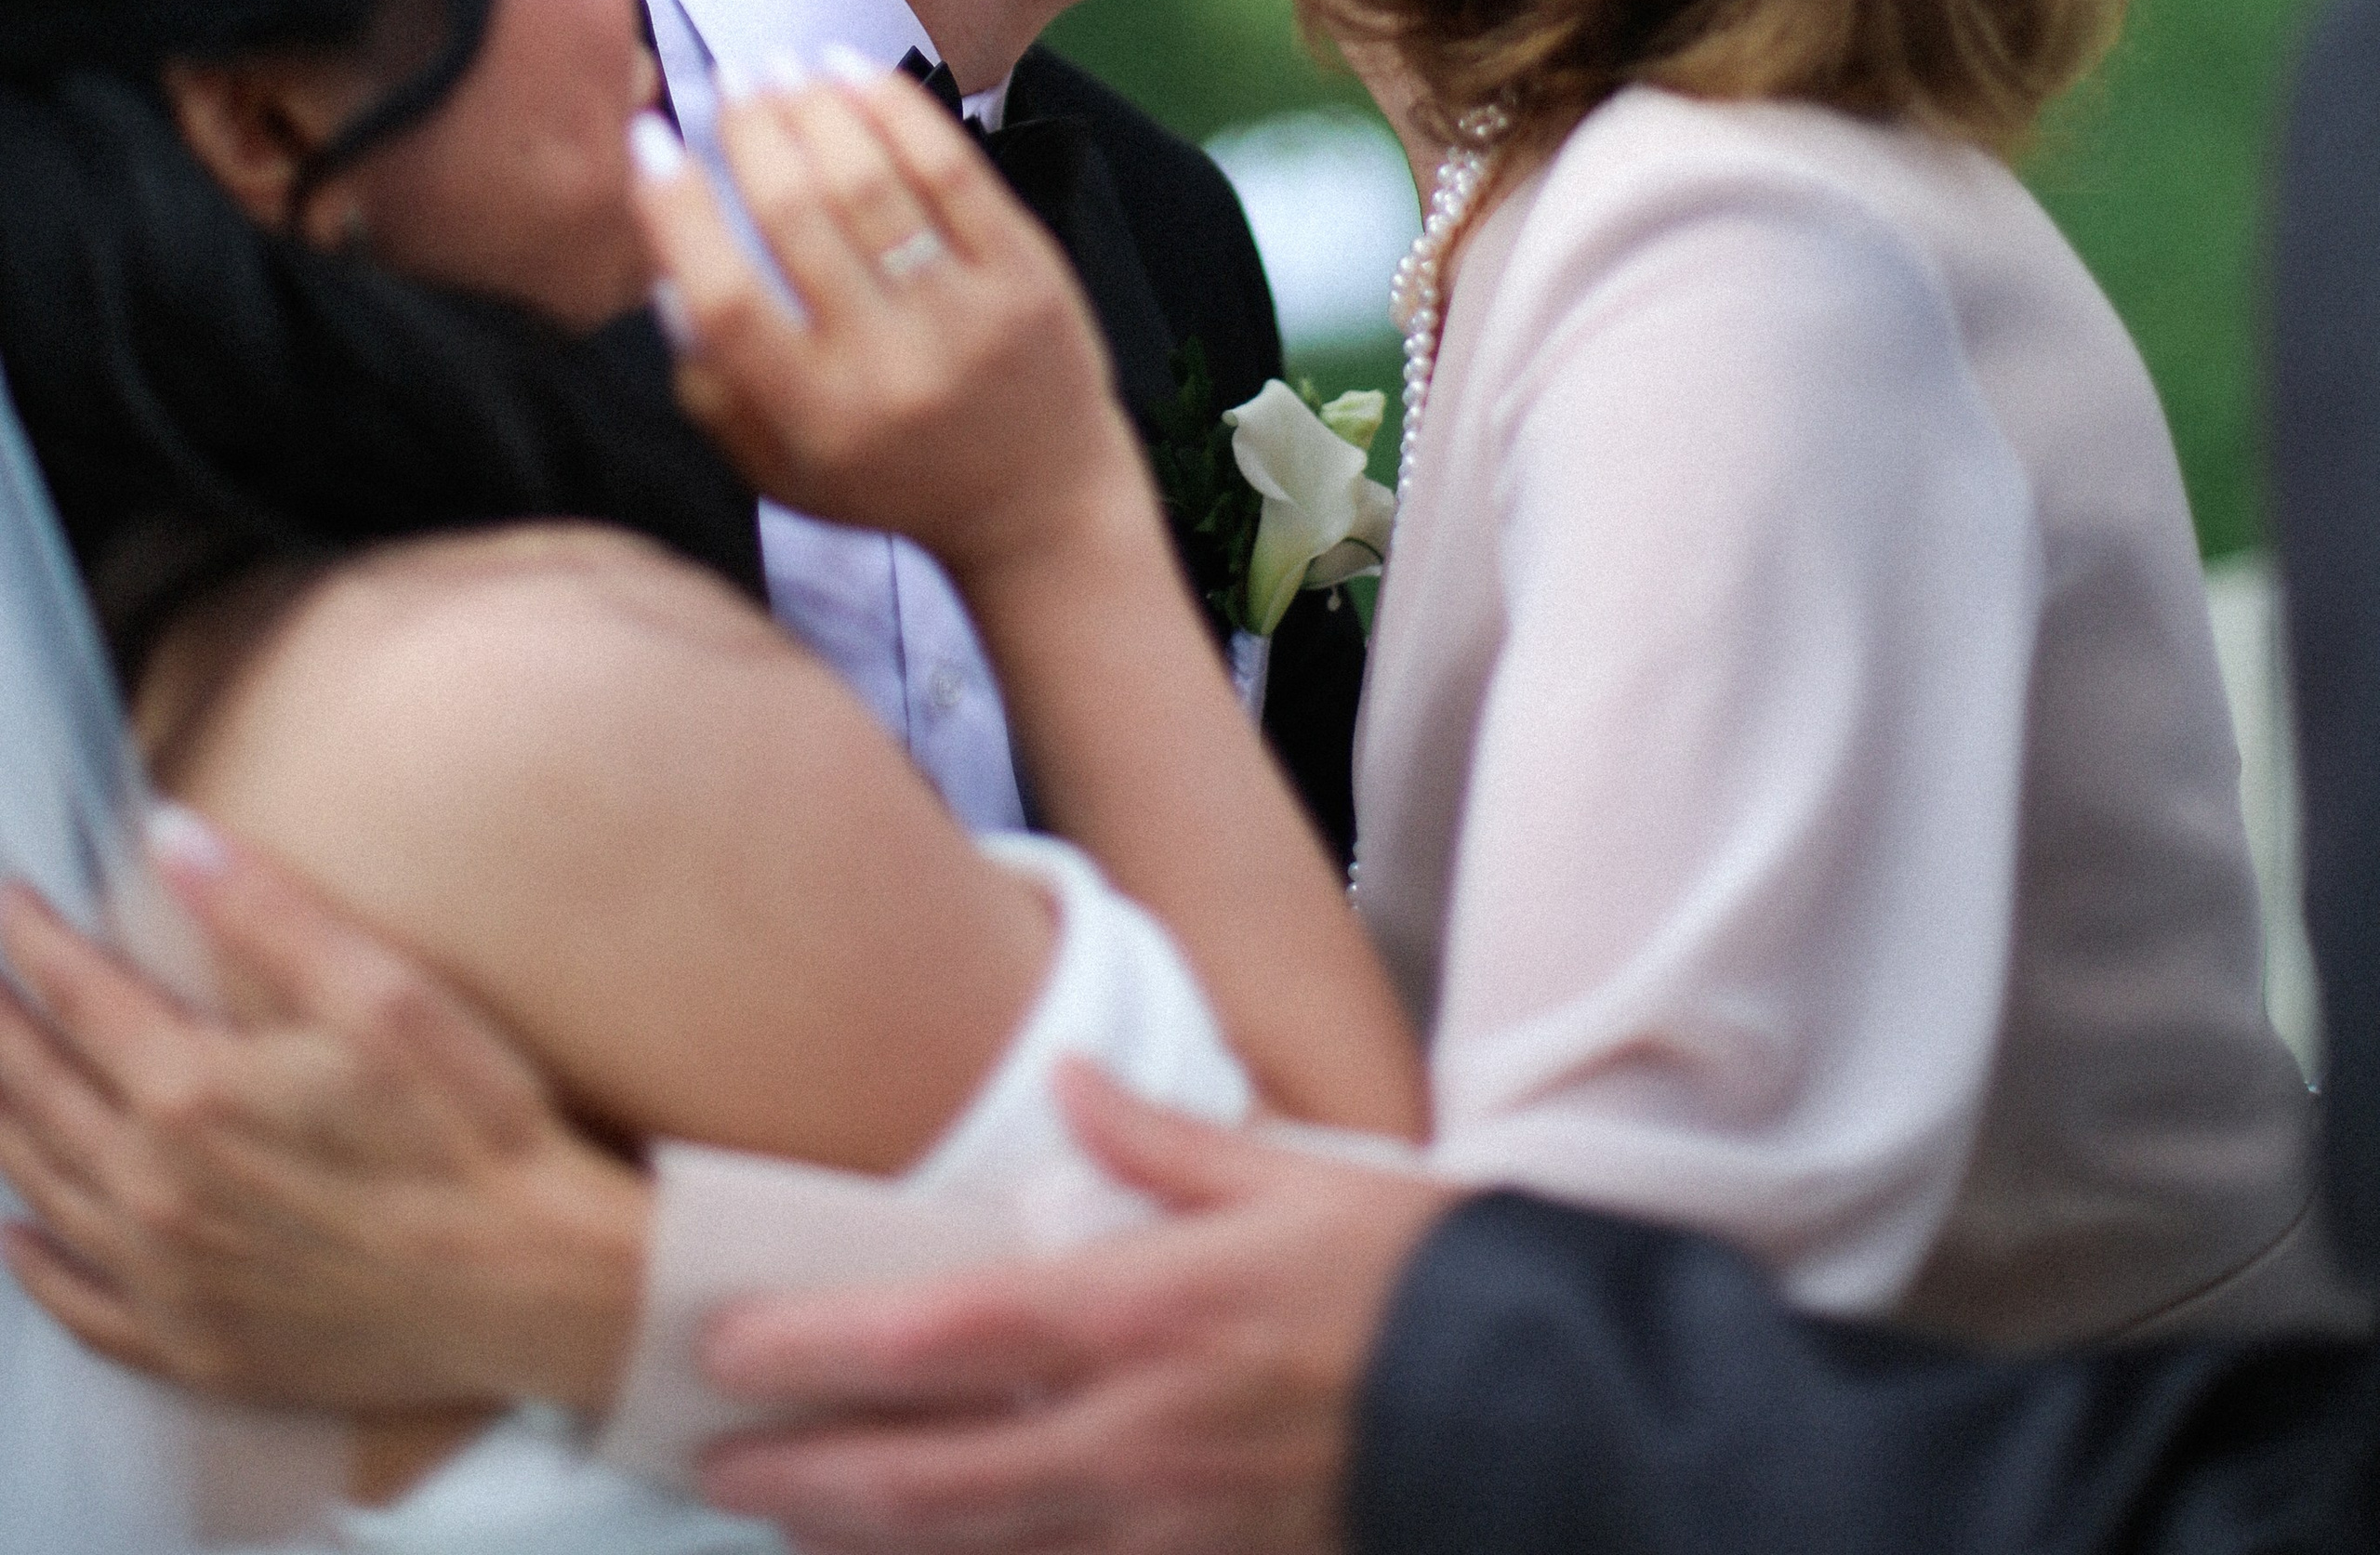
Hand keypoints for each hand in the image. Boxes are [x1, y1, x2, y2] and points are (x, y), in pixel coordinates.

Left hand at [0, 815, 645, 1414]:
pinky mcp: (197, 1347)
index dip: (33, 940)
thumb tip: (168, 833)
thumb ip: (265, 912)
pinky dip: (35, 1267)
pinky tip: (16, 1237)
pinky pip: (82, 1307)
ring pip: (44, 1189)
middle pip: (38, 1091)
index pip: (81, 995)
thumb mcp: (382, 991)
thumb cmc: (470, 1122)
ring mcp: (169, 1279)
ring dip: (1, 1122)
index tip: (4, 899)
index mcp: (194, 1093)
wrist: (529, 1282)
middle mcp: (156, 1190)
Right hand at [636, 65, 1152, 591]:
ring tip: (784, 68)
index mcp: (817, 419)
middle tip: (729, 81)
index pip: (725, 302)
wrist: (1041, 504)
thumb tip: (664, 271)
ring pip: (874, 185)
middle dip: (753, 133)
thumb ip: (713, 388)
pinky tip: (857, 76)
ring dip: (818, 110)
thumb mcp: (781, 470)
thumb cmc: (891, 478)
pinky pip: (955, 174)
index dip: (678, 215)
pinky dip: (898, 113)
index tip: (650, 143)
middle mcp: (890, 368)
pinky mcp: (1027, 277)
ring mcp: (966, 317)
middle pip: (800, 221)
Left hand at [694, 1063, 1455, 1554]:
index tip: (731, 1343)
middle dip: (804, 1479)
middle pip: (929, 1479)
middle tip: (708, 1464)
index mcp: (1146, 1315)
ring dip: (867, 1544)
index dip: (824, 1348)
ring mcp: (1166, 1530)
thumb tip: (1071, 1083)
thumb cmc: (1416, 1277)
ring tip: (786, 1520)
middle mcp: (1133, 1438)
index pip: (945, 1335)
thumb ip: (1165, 1142)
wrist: (1540, 1414)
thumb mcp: (1295, 1176)